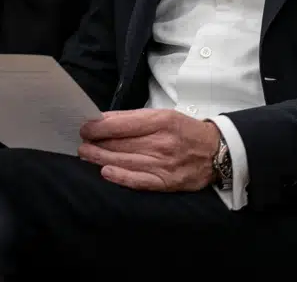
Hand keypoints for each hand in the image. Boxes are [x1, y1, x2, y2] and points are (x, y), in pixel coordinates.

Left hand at [78, 109, 221, 191]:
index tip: (85, 127)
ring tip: (85, 153)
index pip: (124, 124)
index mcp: (162, 121)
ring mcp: (163, 164)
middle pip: (121, 143)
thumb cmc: (186, 131)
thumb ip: (135, 118)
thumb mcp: (165, 115)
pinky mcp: (166, 182)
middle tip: (81, 141)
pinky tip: (105, 172)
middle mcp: (162, 142)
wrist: (215, 152)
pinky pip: (138, 180)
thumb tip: (104, 120)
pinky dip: (120, 176)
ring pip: (125, 161)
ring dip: (101, 157)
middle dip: (97, 142)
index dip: (101, 126)